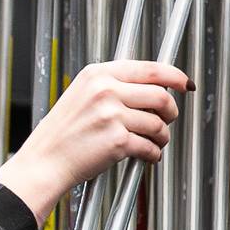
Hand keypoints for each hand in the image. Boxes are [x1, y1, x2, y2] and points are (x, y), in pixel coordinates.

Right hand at [0, 59, 188, 223]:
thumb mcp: (82, 95)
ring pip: (159, 124)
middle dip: (171, 111)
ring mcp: (111, 116)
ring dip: (162, 136)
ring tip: (152, 142)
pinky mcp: (117, 141)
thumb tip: (156, 87)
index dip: (175, 76)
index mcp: (97, 74)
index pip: (150, 69)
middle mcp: (105, 91)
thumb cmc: (63, 133)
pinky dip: (153, 154)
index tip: (185, 83)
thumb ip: (115, 86)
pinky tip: (144, 155)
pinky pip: (151, 147)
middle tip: (167, 119)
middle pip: (161, 96)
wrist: (44, 161)